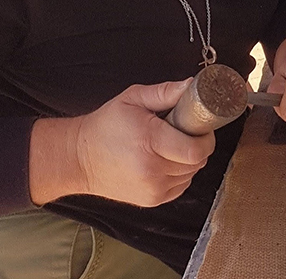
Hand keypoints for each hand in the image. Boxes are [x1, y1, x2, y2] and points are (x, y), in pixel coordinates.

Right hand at [30, 80, 214, 206]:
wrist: (80, 159)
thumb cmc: (105, 127)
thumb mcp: (132, 99)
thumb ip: (164, 92)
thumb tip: (190, 86)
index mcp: (149, 142)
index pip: (196, 149)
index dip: (205, 137)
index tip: (200, 127)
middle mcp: (152, 170)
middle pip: (197, 162)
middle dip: (197, 146)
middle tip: (183, 133)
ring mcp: (153, 189)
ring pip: (191, 174)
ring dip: (188, 160)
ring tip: (169, 146)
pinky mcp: (152, 200)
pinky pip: (181, 186)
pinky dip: (179, 173)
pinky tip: (163, 161)